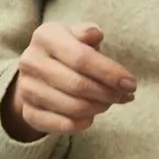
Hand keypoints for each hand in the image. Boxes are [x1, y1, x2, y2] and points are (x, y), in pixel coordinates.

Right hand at [3, 22, 137, 139]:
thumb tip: (95, 35)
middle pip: (78, 85)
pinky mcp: (28, 112)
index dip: (109, 72)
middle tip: (123, 95)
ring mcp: (27, 89)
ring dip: (99, 107)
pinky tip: (92, 115)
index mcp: (45, 36)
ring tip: (109, 102)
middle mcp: (31, 61)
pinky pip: (63, 125)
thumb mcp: (76, 35)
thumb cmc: (66, 51)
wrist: (37, 72)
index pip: (81, 57)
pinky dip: (84, 123)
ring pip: (73, 107)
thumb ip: (88, 34)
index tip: (131, 83)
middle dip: (108, 93)